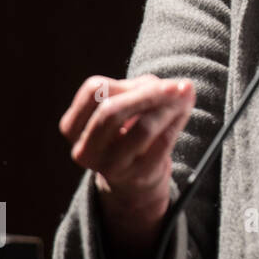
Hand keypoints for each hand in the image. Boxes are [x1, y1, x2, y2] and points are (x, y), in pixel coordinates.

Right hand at [59, 74, 195, 258]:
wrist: (135, 176)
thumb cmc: (130, 129)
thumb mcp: (129, 105)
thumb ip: (148, 89)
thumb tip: (183, 87)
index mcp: (73, 126)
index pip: (93, 92)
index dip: (126, 83)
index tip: (156, 82)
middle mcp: (85, 149)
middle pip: (112, 110)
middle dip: (150, 94)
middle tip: (178, 86)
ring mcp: (109, 166)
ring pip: (142, 129)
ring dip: (169, 109)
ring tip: (184, 99)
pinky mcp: (137, 176)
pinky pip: (163, 143)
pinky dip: (177, 123)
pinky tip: (183, 115)